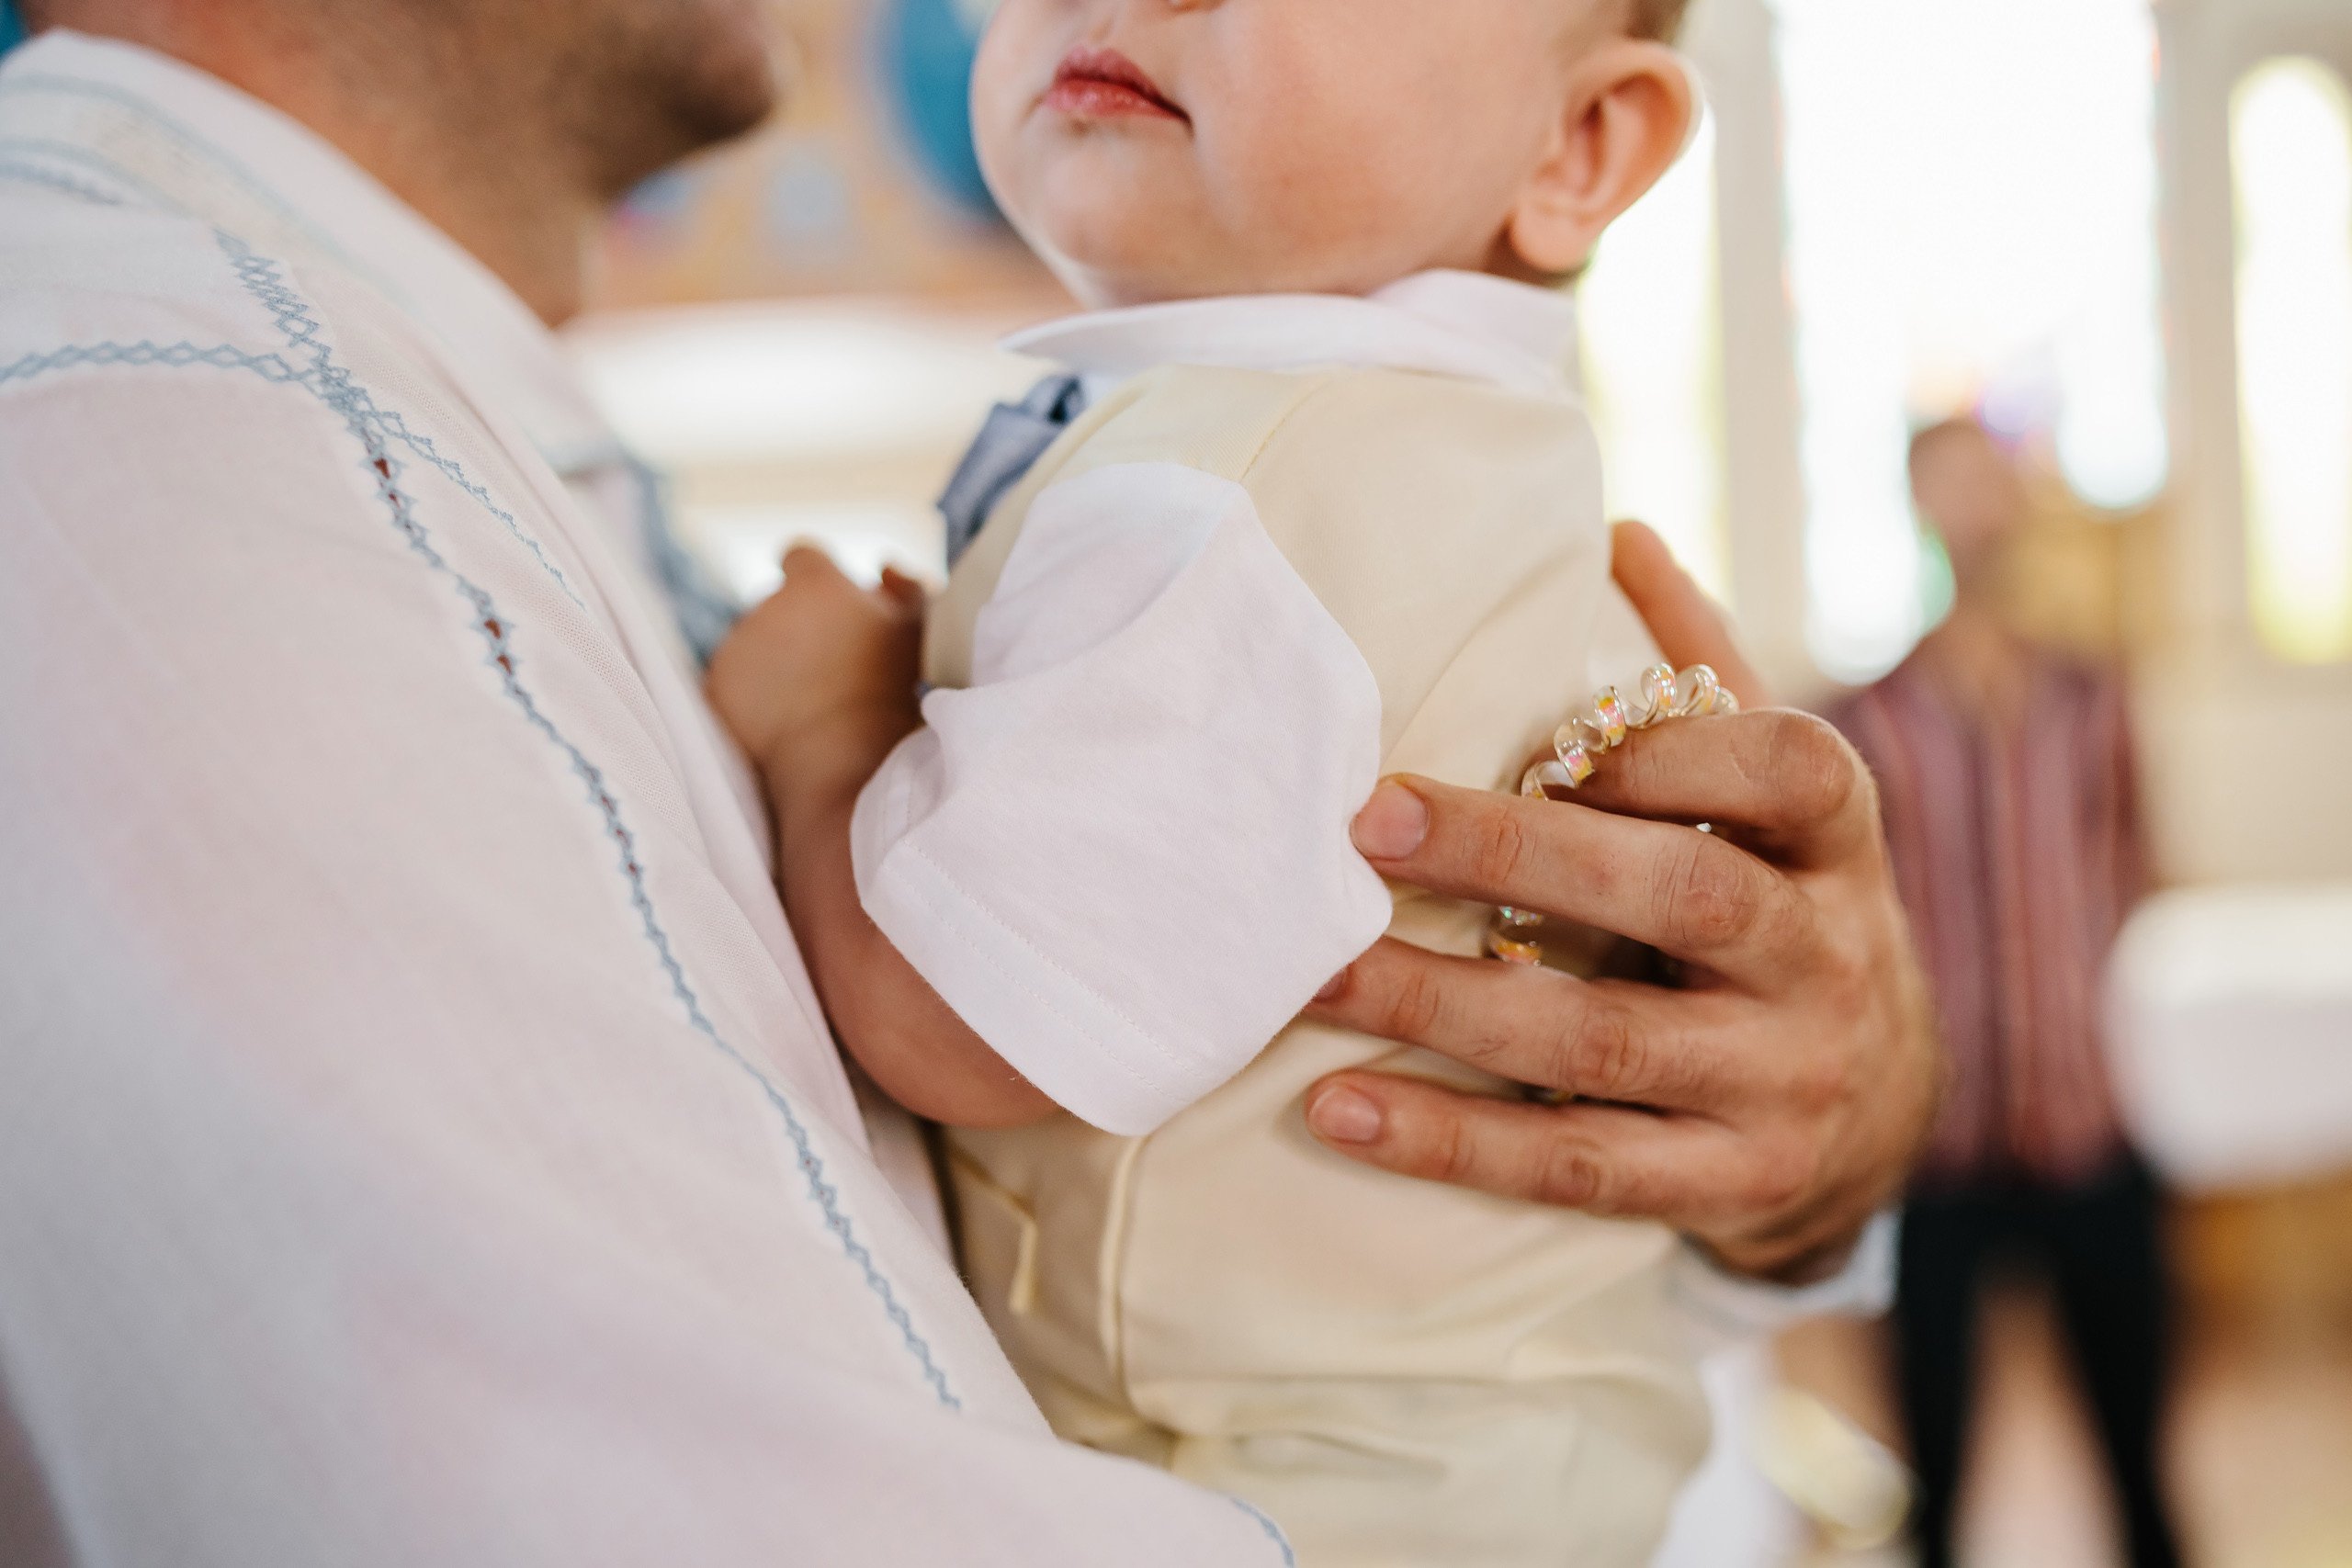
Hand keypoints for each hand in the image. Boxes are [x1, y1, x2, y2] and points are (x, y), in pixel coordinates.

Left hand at [705, 546, 926, 796]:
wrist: (842, 757)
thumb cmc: (888, 689)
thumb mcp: (914, 631)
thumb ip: (907, 590)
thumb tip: (887, 569)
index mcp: (813, 583)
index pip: (802, 556)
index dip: (813, 578)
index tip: (827, 606)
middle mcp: (766, 605)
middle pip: (776, 606)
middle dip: (796, 628)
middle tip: (829, 669)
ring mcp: (736, 648)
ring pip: (752, 646)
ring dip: (772, 664)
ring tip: (809, 703)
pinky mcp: (715, 688)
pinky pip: (731, 685)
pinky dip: (749, 700)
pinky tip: (780, 724)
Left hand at [1300, 524, 1940, 1283]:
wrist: (1875, 1119)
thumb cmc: (1778, 909)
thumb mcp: (1774, 802)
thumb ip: (1700, 677)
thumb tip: (1615, 530)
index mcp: (1836, 841)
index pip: (1788, 767)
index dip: (1673, 747)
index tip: (1546, 739)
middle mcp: (1827, 960)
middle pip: (1683, 894)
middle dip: (1518, 855)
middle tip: (1365, 822)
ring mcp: (1786, 1085)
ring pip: (1604, 1043)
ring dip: (1441, 1008)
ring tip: (1310, 976)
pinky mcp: (1732, 1188)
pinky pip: (1580, 1170)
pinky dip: (1453, 1146)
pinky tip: (1340, 1111)